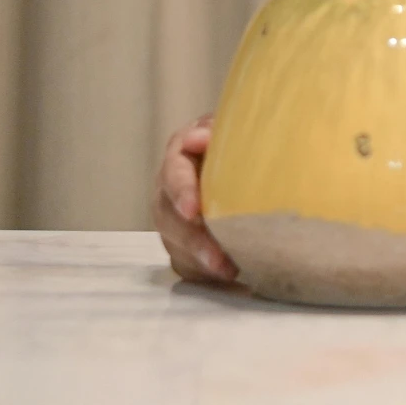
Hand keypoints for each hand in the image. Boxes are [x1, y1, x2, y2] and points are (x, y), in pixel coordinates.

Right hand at [153, 115, 237, 285]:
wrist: (238, 164)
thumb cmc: (235, 143)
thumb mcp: (228, 130)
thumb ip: (216, 131)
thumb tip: (198, 138)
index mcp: (179, 157)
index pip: (173, 174)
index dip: (182, 192)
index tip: (194, 211)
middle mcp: (168, 191)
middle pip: (169, 218)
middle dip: (193, 239)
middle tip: (216, 256)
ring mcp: (172, 222)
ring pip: (176, 245)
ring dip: (201, 260)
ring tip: (228, 269)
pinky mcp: (182, 246)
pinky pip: (187, 265)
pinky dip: (205, 273)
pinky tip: (226, 274)